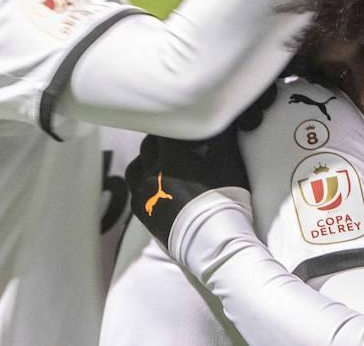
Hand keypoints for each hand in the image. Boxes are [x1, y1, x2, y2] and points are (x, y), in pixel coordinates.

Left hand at [125, 128, 249, 245]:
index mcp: (172, 155)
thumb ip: (221, 137)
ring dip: (146, 161)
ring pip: (135, 166)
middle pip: (149, 146)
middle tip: (175, 144)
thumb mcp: (229, 162)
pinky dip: (143, 183)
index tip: (186, 128)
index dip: (177, 126)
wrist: (211, 240)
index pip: (167, 130)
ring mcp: (143, 192)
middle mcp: (152, 170)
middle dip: (161, 142)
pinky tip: (155, 186)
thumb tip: (221, 123)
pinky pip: (134, 190)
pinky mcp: (142, 212)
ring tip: (160, 164)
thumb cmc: (223, 199)